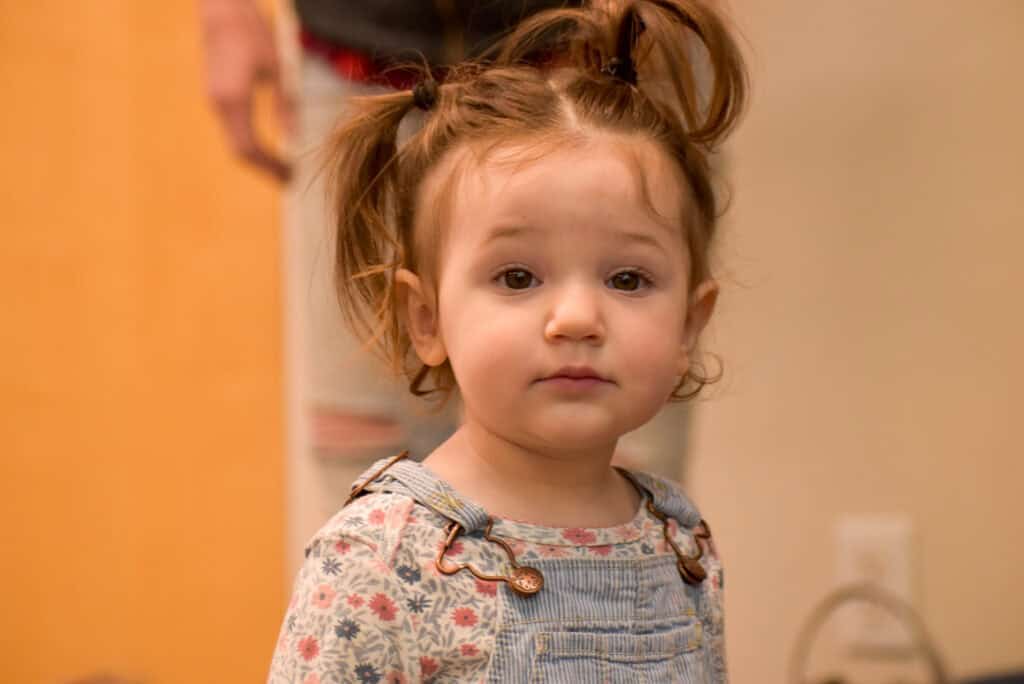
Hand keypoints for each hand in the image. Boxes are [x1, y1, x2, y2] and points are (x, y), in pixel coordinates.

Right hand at [200, 0, 293, 181]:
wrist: (220, 9)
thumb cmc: (252, 32)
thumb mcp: (277, 69)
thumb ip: (285, 106)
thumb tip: (294, 141)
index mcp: (234, 99)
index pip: (251, 147)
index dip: (271, 166)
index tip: (291, 177)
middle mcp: (219, 104)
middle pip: (239, 151)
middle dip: (264, 168)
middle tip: (289, 179)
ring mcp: (215, 100)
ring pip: (233, 141)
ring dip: (257, 158)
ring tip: (281, 167)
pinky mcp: (216, 95)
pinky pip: (231, 129)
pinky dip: (249, 143)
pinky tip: (267, 147)